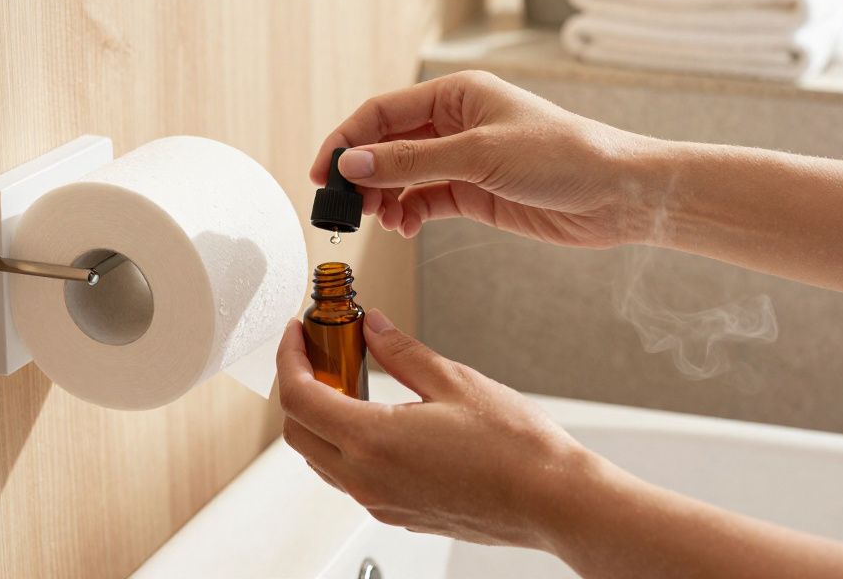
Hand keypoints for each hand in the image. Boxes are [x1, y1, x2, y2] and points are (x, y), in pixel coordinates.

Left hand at [275, 308, 592, 549]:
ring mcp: (380, 501)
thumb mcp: (454, 381)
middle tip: (322, 353)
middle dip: (299, 386)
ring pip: (320, 459)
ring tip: (351, 381)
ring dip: (320, 419)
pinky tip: (379, 417)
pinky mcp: (398, 513)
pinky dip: (346, 444)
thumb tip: (373, 329)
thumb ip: (402, 354)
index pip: (299, 397)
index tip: (298, 333)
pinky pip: (350, 477)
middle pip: (297, 432)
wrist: (553, 500)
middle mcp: (366, 479)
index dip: (290, 357)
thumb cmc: (515, 448)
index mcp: (372, 441)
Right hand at [310, 70, 659, 246]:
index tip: (323, 173)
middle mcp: (455, 123)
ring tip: (376, 220)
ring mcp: (463, 159)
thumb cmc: (563, 156)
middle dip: (362, 175)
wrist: (618, 195)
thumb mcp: (480, 154)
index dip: (347, 141)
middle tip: (343, 207)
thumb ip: (412, 160)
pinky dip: (406, 214)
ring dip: (382, 198)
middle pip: (387, 144)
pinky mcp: (474, 193)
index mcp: (456, 94)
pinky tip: (402, 227)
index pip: (382, 112)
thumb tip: (353, 164)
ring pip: (401, 176)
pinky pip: (423, 200)